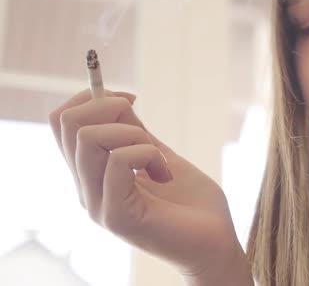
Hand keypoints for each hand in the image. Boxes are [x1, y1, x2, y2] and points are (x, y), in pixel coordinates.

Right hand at [49, 89, 246, 279]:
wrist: (216, 243)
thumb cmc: (192, 203)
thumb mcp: (159, 155)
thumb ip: (134, 132)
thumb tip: (114, 99)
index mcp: (93, 173)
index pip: (62, 122)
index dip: (92, 97)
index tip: (130, 99)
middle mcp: (87, 188)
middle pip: (66, 123)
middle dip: (109, 106)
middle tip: (143, 128)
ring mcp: (98, 204)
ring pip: (88, 138)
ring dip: (133, 134)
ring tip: (157, 159)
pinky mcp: (117, 217)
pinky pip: (119, 161)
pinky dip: (148, 154)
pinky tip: (165, 174)